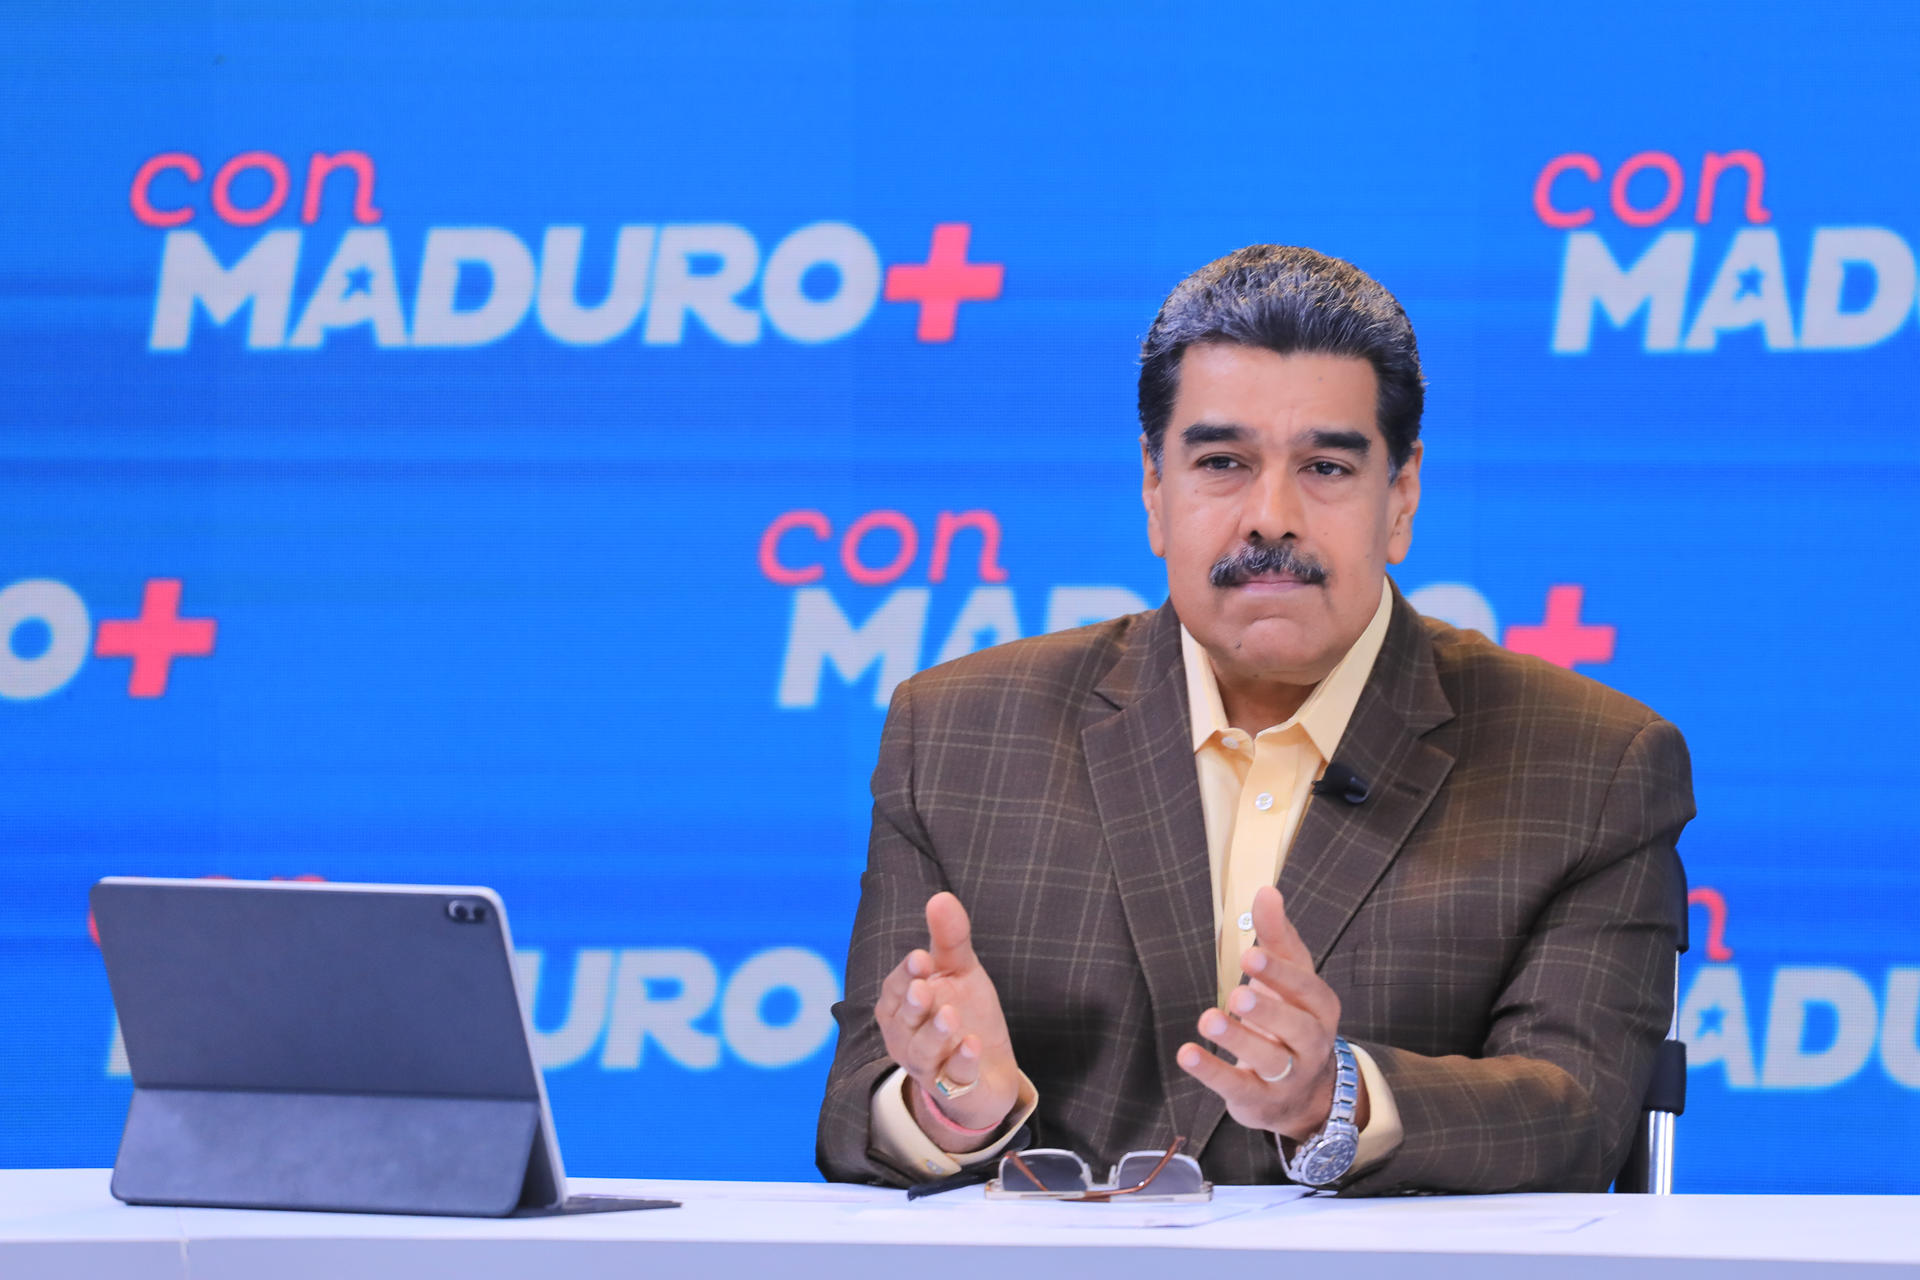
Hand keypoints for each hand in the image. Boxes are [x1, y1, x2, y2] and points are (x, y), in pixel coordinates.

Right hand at [873, 892, 1021, 1141]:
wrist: (988, 1071)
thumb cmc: (965, 1013)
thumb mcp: (960, 973)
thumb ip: (950, 939)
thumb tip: (940, 896)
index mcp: (901, 1007)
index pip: (895, 989)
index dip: (905, 975)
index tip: (921, 958)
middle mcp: (906, 1038)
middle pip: (902, 1022)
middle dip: (912, 1005)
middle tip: (923, 989)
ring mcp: (929, 1066)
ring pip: (923, 1052)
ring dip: (935, 1034)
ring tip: (950, 1015)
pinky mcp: (955, 1089)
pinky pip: (954, 1078)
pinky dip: (962, 1062)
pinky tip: (972, 1045)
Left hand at [1176, 885, 1368, 1141]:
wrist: (1304, 1094)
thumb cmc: (1291, 1019)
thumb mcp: (1290, 978)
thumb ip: (1277, 936)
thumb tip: (1266, 890)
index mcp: (1321, 1008)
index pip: (1307, 990)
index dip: (1281, 974)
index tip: (1251, 955)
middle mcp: (1312, 1044)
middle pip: (1296, 1028)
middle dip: (1268, 1011)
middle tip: (1238, 993)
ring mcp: (1288, 1077)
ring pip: (1268, 1060)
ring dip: (1239, 1040)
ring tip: (1208, 1019)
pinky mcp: (1259, 1100)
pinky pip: (1237, 1086)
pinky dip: (1211, 1071)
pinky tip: (1187, 1053)